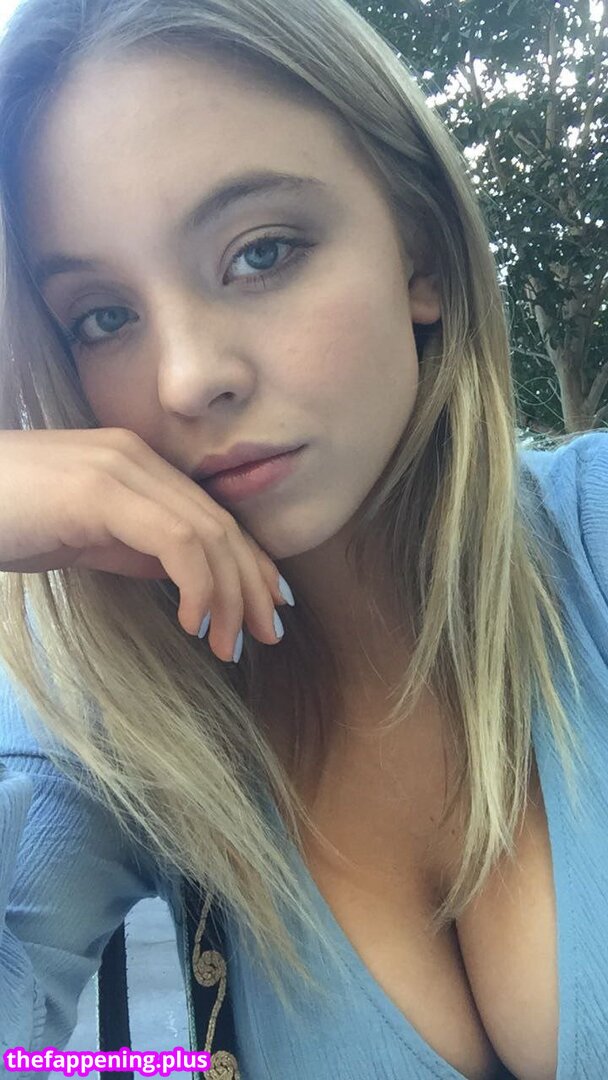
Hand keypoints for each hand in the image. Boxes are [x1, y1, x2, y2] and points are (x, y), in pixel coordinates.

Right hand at [0, 427, 291, 661]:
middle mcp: (137, 456)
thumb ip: (135, 547)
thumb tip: (187, 577)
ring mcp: (119, 467)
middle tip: (265, 636)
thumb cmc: (4, 520)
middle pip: (221, 524)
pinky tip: (193, 623)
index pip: (213, 516)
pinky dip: (197, 585)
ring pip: (207, 533)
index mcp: (136, 464)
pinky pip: (176, 540)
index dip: (250, 564)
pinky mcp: (100, 489)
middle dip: (252, 585)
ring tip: (230, 644)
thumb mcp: (84, 539)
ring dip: (229, 596)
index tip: (268, 609)